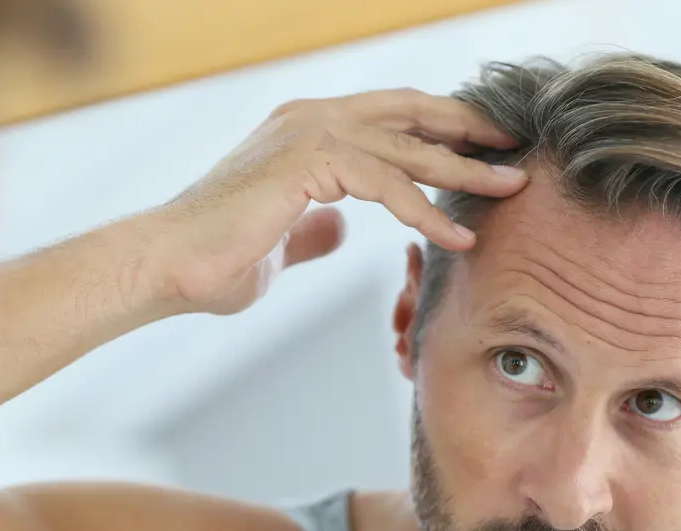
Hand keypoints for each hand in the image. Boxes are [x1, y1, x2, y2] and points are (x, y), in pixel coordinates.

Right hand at [127, 88, 527, 314]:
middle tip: (514, 149)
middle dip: (467, 131)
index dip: (439, 130)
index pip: (388, 118)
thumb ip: (314, 227)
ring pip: (406, 147)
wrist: (166, 266)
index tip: (482, 150)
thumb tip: (339, 227)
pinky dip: (426, 211)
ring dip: (463, 170)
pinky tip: (457, 236)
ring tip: (510, 190)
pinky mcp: (306, 162)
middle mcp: (310, 119)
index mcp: (306, 130)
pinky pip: (385, 184)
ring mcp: (307, 134)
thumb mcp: (283, 241)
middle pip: (409, 114)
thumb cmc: (216, 259)